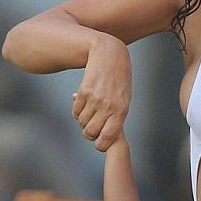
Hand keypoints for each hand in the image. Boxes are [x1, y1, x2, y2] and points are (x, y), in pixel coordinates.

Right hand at [71, 36, 131, 150]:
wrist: (110, 55)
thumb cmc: (120, 80)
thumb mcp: (124, 100)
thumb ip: (115, 118)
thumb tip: (103, 135)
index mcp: (121, 111)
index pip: (108, 137)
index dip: (101, 145)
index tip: (99, 144)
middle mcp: (107, 106)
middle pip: (91, 132)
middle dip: (89, 134)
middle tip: (91, 129)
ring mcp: (94, 99)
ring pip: (82, 122)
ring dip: (83, 121)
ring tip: (89, 114)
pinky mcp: (83, 91)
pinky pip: (76, 110)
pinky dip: (77, 111)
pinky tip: (83, 105)